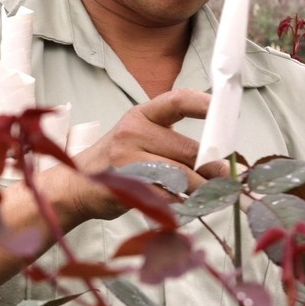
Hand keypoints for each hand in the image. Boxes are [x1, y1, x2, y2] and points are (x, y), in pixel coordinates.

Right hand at [44, 88, 212, 223]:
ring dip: (200, 191)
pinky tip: (181, 205)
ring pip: (182, 176)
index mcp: (141, 115)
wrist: (76, 184)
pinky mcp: (125, 187)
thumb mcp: (141, 138)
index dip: (206, 104)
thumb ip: (177, 145)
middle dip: (211, 169)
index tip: (228, 114)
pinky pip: (168, 196)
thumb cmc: (119, 162)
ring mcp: (126, 160)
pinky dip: (181, 204)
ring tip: (204, 196)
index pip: (179, 100)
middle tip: (224, 181)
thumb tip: (222, 165)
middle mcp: (132, 132)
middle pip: (189, 150)